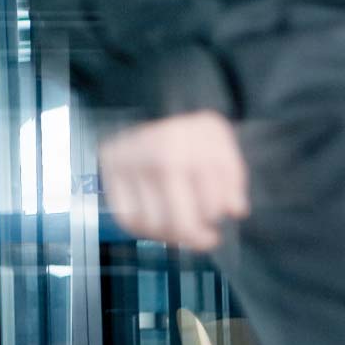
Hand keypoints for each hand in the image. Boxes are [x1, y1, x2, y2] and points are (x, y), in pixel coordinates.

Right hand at [98, 111, 250, 252]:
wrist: (155, 105)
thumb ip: (234, 176)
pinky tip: (159, 227)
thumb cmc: (193, 134)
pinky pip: (126, 218)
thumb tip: (234, 211)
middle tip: (205, 239)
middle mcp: (155, 155)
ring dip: (171, 236)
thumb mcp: (221, 144)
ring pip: (152, 224)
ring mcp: (128, 163)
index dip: (217, 216)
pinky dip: (144, 231)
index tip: (222, 218)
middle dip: (194, 237)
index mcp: (190, 145)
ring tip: (182, 232)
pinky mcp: (109, 171)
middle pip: (178, 221)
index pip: (209, 202)